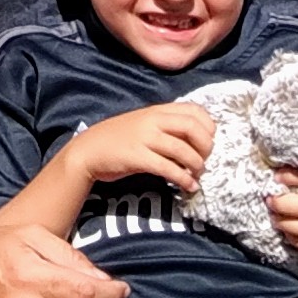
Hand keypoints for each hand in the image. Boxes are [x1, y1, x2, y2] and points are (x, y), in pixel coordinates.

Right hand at [64, 101, 215, 197]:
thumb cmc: (118, 139)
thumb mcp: (144, 124)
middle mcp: (152, 120)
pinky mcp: (137, 157)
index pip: (194, 110)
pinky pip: (167, 168)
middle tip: (205, 161)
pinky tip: (188, 187)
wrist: (88, 150)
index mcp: (157, 110)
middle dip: (206, 147)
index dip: (208, 126)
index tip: (209, 142)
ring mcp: (144, 138)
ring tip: (197, 176)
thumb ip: (166, 126)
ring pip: (182, 149)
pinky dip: (183, 179)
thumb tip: (196, 140)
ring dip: (197, 166)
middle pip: (192, 127)